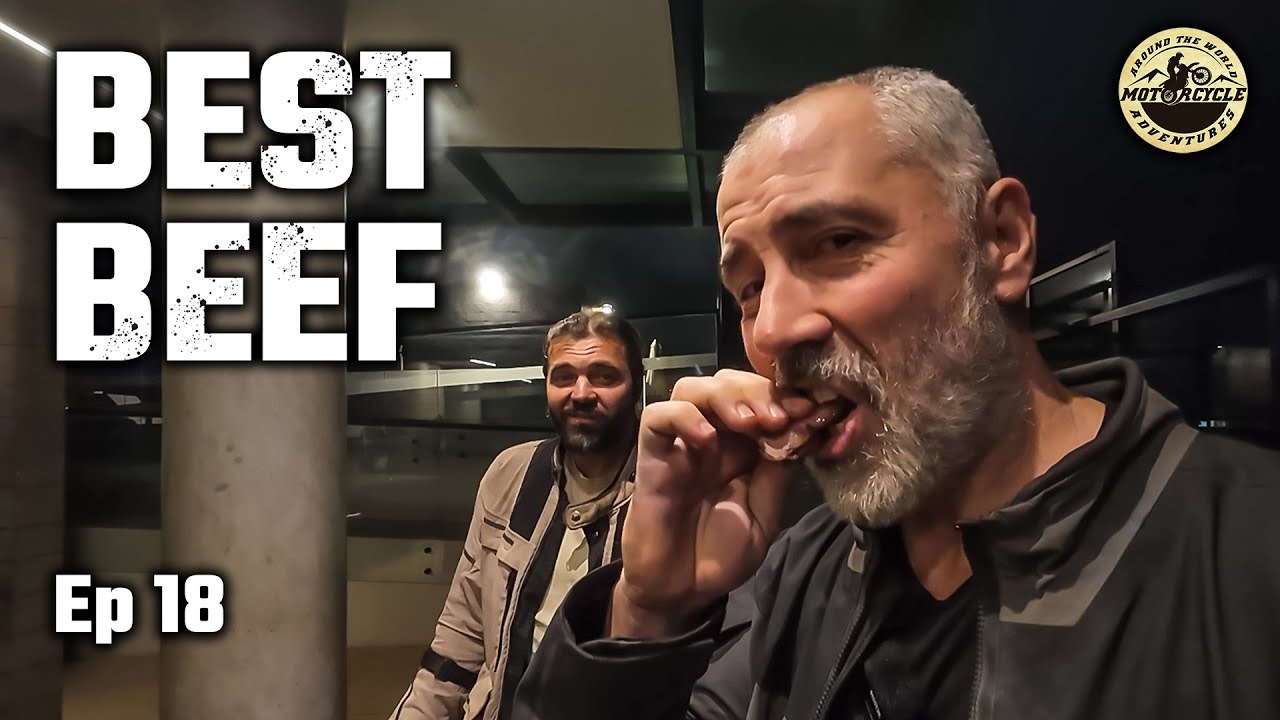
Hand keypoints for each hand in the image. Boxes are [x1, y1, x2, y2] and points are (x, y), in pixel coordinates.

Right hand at [610, 369, 813, 637]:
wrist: (682, 591)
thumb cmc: (721, 554)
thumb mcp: (765, 512)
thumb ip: (777, 471)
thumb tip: (801, 428)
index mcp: (743, 446)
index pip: (760, 397)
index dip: (786, 395)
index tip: (812, 410)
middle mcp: (712, 436)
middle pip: (728, 381)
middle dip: (758, 390)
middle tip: (778, 416)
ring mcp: (680, 444)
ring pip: (692, 387)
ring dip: (724, 396)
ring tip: (748, 423)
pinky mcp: (651, 457)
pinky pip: (657, 417)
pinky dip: (682, 417)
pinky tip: (705, 440)